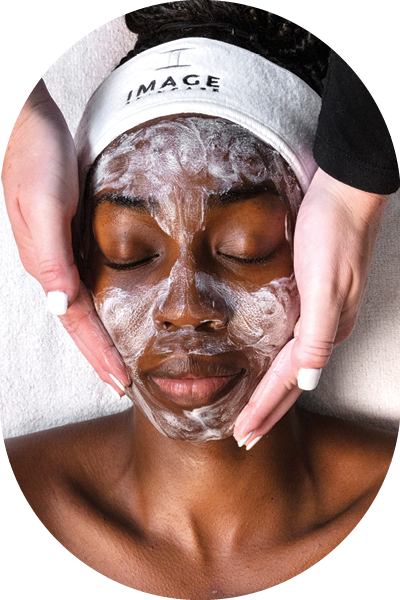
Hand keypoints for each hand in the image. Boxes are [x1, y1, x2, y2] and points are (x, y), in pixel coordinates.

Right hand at [1, 79, 129, 394]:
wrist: (27, 122)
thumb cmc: (35, 158)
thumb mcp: (42, 206)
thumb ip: (51, 257)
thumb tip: (60, 306)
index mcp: (47, 264)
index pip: (76, 322)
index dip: (98, 353)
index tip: (120, 382)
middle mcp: (53, 265)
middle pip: (79, 322)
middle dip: (100, 355)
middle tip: (123, 384)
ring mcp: (60, 252)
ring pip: (83, 306)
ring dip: (101, 336)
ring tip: (120, 360)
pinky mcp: (69, 236)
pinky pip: (88, 282)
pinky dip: (102, 306)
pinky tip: (114, 311)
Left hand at [234, 167, 388, 448]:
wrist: (344, 189)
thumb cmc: (332, 232)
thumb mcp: (325, 285)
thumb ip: (318, 336)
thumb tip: (309, 382)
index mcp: (326, 330)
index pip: (289, 383)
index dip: (264, 410)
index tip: (242, 434)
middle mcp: (324, 327)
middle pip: (292, 382)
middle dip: (268, 411)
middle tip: (245, 436)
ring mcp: (320, 312)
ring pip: (292, 364)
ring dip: (272, 392)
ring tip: (254, 411)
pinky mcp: (313, 295)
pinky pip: (292, 342)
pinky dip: (276, 362)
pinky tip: (268, 361)